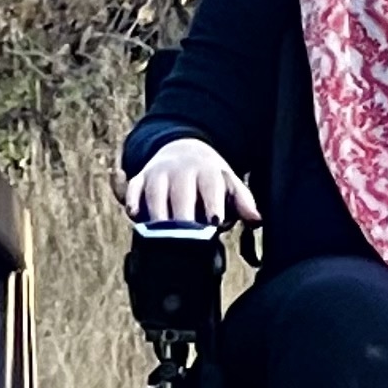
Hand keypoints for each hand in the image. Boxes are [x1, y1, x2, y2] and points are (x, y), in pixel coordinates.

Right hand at [121, 136, 259, 228]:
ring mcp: (159, 174)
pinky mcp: (140, 178)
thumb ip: (243, 203)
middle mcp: (182, 171)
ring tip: (160, 238)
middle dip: (183, 217)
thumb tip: (256, 220)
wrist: (184, 148)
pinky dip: (131, 199)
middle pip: (181, 194)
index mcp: (208, 172)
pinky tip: (134, 215)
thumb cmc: (210, 178)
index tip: (214, 221)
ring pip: (155, 193)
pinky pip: (132, 188)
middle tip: (186, 239)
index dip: (212, 204)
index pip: (211, 187)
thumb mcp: (230, 185)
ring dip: (157, 215)